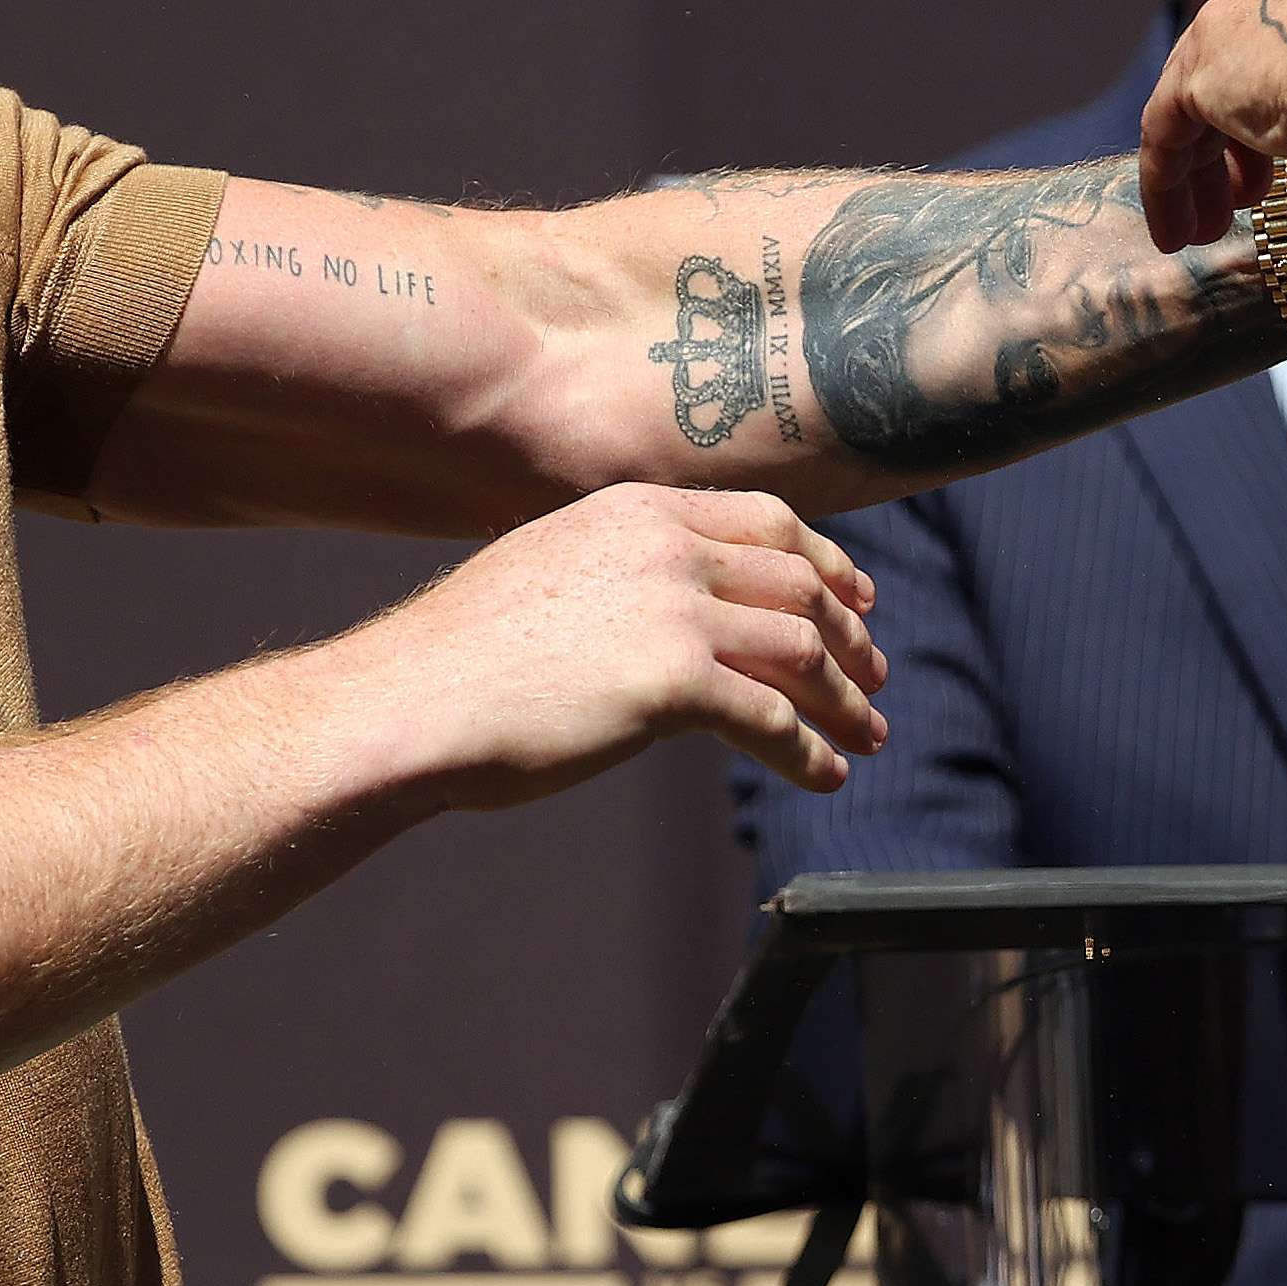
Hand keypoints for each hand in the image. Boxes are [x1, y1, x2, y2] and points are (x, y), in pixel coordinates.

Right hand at [358, 484, 888, 805]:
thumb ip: (624, 575)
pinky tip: (826, 775)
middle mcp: (666, 546)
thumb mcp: (552, 571)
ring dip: (847, 698)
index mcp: (637, 510)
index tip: (856, 596)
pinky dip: (812, 752)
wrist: (409, 703)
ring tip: (869, 735)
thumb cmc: (462, 656)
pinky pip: (774, 720)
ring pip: (801, 648)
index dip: (826, 560)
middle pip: (799, 580)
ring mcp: (674, 610)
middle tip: (877, 673)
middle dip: (851, 632)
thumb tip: (680, 617)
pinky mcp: (674, 683)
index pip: (766, 521)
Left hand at [1138, 0, 1286, 247]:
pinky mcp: (1202, 66)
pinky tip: (1176, 234)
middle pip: (1253, 54)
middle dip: (1250, 128)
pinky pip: (1169, 130)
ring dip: (1209, 167)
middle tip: (1257, 193)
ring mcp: (1239, 13)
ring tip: (1214, 227)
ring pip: (1206, 96)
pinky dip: (1169, 184)